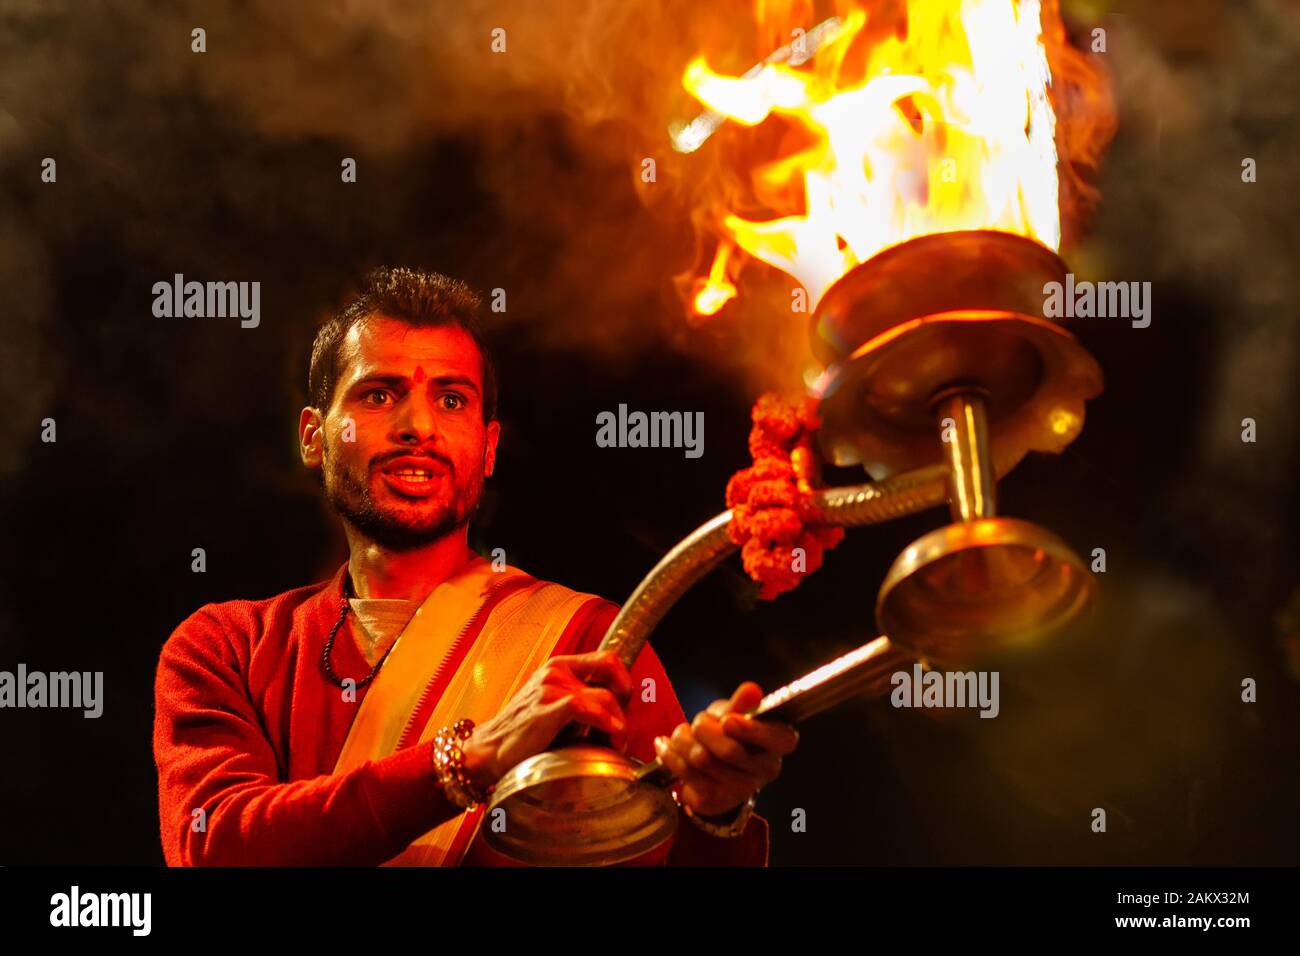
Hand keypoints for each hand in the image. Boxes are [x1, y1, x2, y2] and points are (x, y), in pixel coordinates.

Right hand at [461, 650, 632, 788]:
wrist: (489, 749)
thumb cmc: (523, 731)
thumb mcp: (554, 704)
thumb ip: (580, 699)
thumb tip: (616, 711)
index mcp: (560, 666)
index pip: (608, 658)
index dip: (624, 680)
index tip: (627, 703)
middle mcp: (556, 671)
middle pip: (611, 678)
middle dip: (625, 706)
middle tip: (623, 729)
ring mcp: (550, 688)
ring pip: (604, 697)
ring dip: (619, 723)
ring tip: (616, 743)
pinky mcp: (545, 707)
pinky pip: (585, 708)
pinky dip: (603, 722)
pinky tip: (608, 735)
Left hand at [653, 681, 798, 817]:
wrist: (712, 770)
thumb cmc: (729, 733)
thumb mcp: (734, 713)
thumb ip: (741, 704)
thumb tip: (752, 690)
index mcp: (779, 743)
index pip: (779, 739)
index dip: (752, 731)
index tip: (728, 721)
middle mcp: (765, 770)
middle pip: (731, 751)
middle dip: (704, 729)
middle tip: (698, 722)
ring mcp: (740, 789)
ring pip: (703, 760)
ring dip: (683, 740)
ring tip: (680, 734)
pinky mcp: (713, 800)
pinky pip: (685, 772)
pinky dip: (670, 754)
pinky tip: (665, 745)